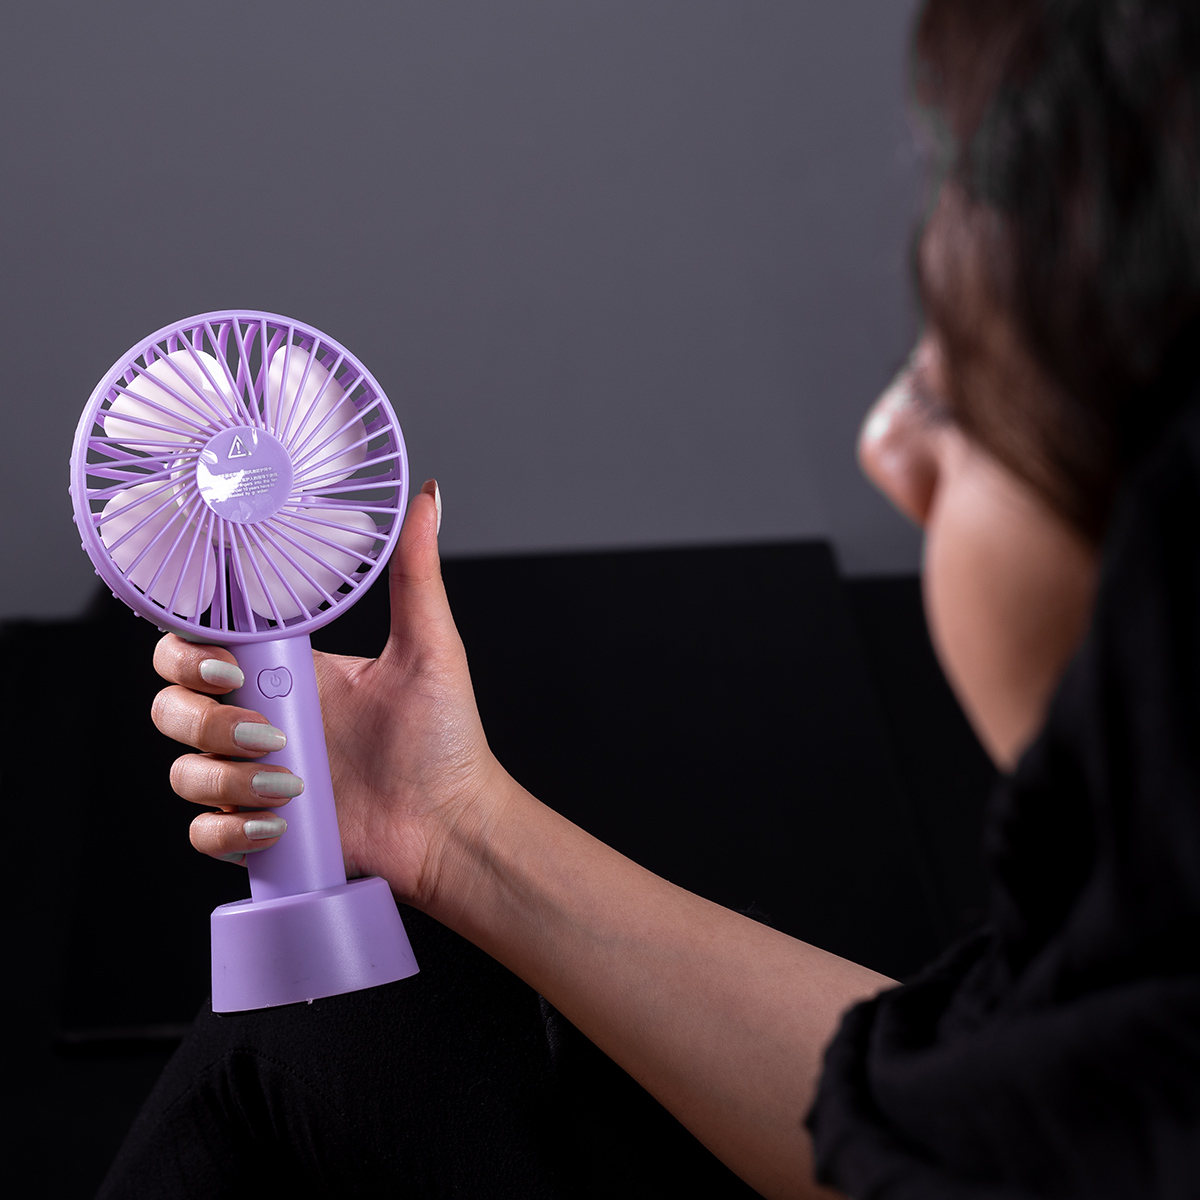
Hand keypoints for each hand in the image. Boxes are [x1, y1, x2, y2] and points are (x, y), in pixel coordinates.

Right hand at [151, 480, 510, 902]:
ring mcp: (254, 775)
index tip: (222, 655)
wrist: (453, 823)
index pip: (204, 644)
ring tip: (290, 779)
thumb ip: (415, 574)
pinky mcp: (258, 829)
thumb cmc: (445, 738)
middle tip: (257, 714)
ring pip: (182, 769)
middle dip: (199, 710)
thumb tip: (428, 497)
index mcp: (288, 670)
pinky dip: (229, 830)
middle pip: (174, 702)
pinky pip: (205, 833)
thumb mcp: (429, 648)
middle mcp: (261, 718)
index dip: (189, 645)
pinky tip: (278, 822)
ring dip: (222, 773)